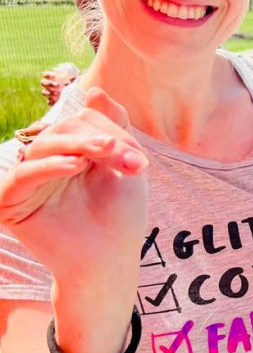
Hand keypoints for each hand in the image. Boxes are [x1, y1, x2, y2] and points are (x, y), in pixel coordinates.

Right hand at [0, 88, 148, 285]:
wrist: (111, 261)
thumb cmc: (120, 218)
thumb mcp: (124, 165)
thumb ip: (112, 128)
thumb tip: (94, 90)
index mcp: (69, 152)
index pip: (82, 123)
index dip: (109, 134)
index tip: (140, 162)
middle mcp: (44, 163)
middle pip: (62, 130)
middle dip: (96, 140)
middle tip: (126, 157)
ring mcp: (27, 182)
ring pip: (43, 147)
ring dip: (76, 146)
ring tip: (102, 154)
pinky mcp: (12, 204)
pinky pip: (22, 175)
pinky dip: (48, 166)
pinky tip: (74, 166)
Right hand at [40, 63, 79, 105]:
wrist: (76, 92)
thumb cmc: (72, 82)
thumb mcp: (73, 79)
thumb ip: (72, 79)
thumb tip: (71, 79)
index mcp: (51, 78)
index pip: (45, 74)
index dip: (48, 74)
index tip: (55, 75)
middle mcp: (48, 85)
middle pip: (43, 83)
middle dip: (49, 83)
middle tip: (57, 85)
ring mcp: (49, 92)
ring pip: (44, 92)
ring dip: (48, 92)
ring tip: (56, 93)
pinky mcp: (52, 100)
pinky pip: (49, 101)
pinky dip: (51, 101)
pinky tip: (56, 101)